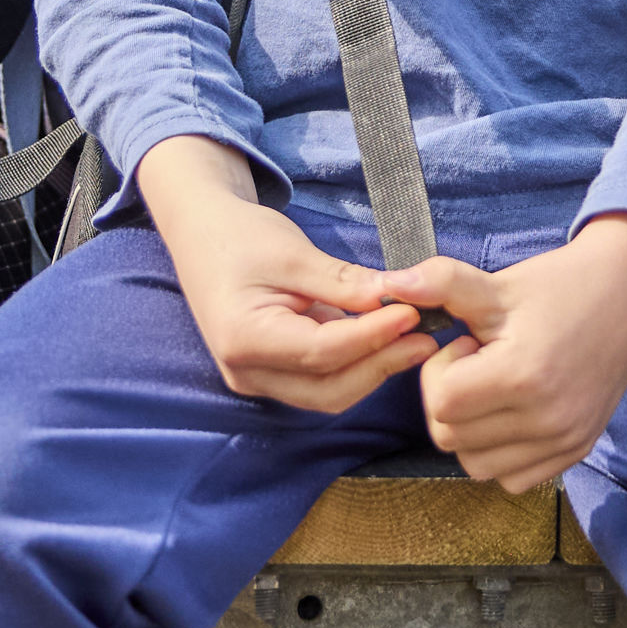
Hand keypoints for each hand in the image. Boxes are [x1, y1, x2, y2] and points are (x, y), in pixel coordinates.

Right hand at [138, 136, 433, 412]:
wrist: (201, 233)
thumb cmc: (239, 236)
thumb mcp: (292, 252)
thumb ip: (342, 283)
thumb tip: (393, 300)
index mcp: (243, 339)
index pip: (322, 353)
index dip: (373, 336)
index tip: (412, 312)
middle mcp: (246, 372)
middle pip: (328, 390)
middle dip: (380, 365)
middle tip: (425, 336)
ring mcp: (257, 378)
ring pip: (327, 393)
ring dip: (372, 369)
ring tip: (414, 338)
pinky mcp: (271, 373)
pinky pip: (320, 381)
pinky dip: (355, 364)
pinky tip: (385, 339)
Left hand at [386, 213, 626, 496]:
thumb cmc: (558, 286)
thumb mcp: (496, 284)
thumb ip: (440, 284)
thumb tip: (387, 284)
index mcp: (523, 376)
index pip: (442, 403)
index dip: (439, 370)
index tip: (466, 343)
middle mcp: (546, 419)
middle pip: (451, 438)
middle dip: (449, 397)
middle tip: (479, 361)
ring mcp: (564, 441)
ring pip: (475, 465)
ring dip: (470, 429)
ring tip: (496, 385)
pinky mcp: (575, 451)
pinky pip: (512, 477)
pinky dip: (500, 452)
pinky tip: (512, 411)